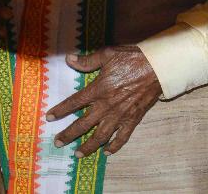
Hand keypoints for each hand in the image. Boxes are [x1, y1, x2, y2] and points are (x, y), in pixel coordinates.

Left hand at [45, 46, 162, 156]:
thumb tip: (70, 59)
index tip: (49, 118)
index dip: (61, 110)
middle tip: (57, 143)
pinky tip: (107, 152)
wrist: (158, 67)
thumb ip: (88, 60)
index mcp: (99, 89)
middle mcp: (107, 106)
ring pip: (100, 135)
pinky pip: (122, 137)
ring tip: (78, 154)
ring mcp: (120, 115)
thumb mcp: (109, 54)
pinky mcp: (133, 119)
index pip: (75, 102)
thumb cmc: (133, 58)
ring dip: (88, 146)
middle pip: (83, 124)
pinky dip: (114, 146)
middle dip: (69, 134)